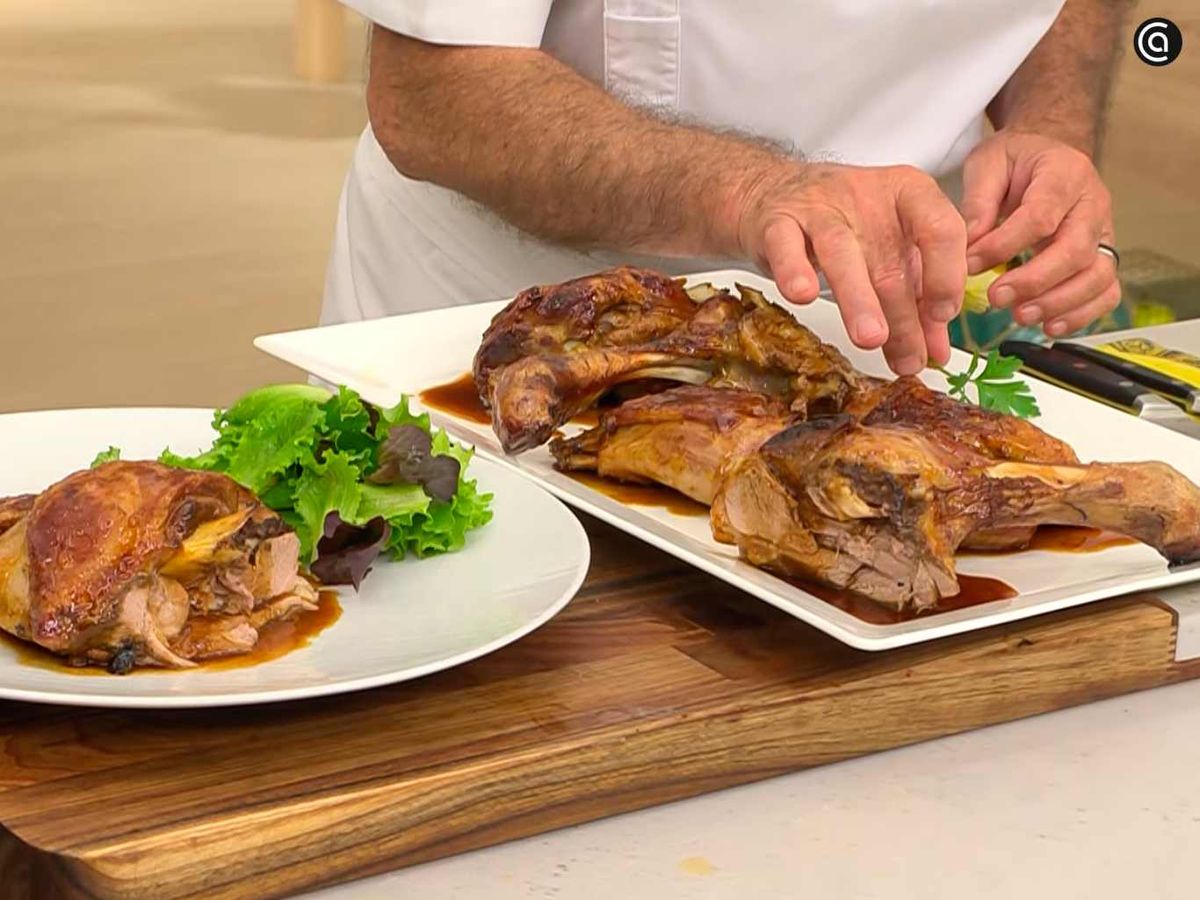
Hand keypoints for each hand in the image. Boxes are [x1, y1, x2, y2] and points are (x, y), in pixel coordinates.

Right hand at [737, 163, 966, 374]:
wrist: (775, 188)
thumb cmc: (843, 221)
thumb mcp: (889, 251)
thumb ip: (916, 298)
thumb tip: (935, 353)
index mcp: (908, 194)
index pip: (941, 228)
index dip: (947, 276)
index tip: (942, 315)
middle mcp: (866, 196)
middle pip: (890, 258)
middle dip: (903, 315)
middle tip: (910, 358)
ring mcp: (819, 207)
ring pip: (841, 250)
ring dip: (858, 298)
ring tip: (871, 338)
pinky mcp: (777, 221)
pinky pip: (785, 244)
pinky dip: (794, 269)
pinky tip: (803, 295)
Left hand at [961, 130, 1118, 337]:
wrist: (1048, 155)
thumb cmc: (1016, 160)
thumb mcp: (989, 163)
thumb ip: (979, 200)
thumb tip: (969, 243)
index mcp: (1065, 173)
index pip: (1041, 215)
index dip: (1004, 245)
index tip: (970, 263)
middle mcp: (1093, 203)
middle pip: (1076, 250)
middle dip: (1034, 281)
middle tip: (996, 298)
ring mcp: (1103, 233)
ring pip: (1098, 276)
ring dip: (1059, 303)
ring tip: (1020, 316)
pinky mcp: (1103, 257)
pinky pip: (1106, 292)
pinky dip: (1082, 314)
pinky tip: (1049, 325)